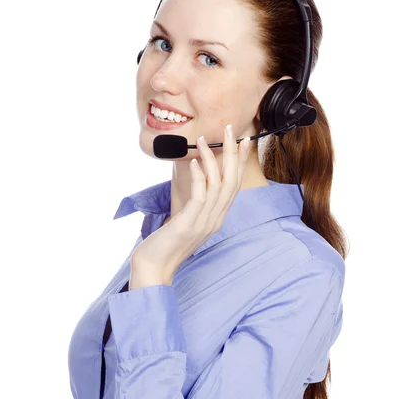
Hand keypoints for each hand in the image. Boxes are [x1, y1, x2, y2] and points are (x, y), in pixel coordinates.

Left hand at [130, 125, 250, 281]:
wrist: (154, 268)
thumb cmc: (166, 242)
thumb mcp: (186, 219)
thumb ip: (195, 202)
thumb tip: (195, 176)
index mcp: (217, 217)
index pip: (235, 185)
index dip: (240, 162)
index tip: (244, 141)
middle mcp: (215, 219)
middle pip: (232, 181)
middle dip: (233, 154)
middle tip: (232, 130)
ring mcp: (204, 223)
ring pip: (218, 186)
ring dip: (212, 160)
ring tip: (204, 140)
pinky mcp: (189, 225)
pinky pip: (200, 197)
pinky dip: (198, 177)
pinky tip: (192, 162)